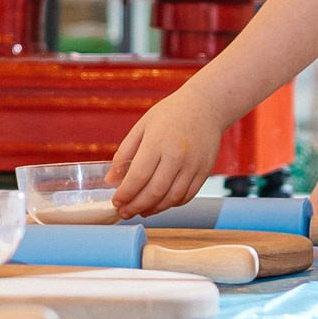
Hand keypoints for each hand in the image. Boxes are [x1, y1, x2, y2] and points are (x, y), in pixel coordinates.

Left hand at [107, 90, 224, 218]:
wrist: (206, 106)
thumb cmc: (170, 113)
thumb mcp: (142, 126)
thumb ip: (125, 153)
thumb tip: (111, 180)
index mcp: (157, 142)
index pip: (138, 176)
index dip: (126, 194)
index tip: (116, 201)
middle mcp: (177, 155)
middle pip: (154, 191)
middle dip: (136, 206)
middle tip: (124, 212)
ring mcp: (193, 165)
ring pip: (172, 198)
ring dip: (154, 209)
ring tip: (141, 211)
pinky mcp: (205, 170)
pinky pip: (187, 195)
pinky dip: (172, 204)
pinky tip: (160, 203)